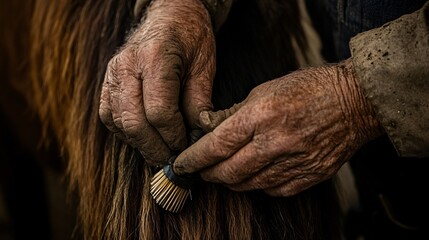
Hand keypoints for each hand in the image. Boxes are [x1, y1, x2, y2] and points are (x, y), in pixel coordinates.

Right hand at [99, 0, 214, 165]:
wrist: (169, 15)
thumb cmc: (191, 38)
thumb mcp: (205, 66)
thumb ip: (200, 102)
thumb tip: (196, 137)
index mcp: (156, 57)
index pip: (159, 111)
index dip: (173, 136)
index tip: (185, 147)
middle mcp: (128, 65)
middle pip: (134, 122)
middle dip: (155, 148)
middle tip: (172, 160)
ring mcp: (113, 73)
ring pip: (119, 123)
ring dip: (140, 144)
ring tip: (160, 152)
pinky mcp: (107, 81)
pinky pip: (108, 116)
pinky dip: (125, 133)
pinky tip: (143, 138)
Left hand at [174, 59, 382, 195]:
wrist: (355, 101)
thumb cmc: (310, 88)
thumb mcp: (266, 89)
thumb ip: (233, 112)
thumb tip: (207, 126)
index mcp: (262, 115)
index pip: (217, 145)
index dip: (194, 158)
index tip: (182, 164)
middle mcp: (276, 142)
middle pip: (229, 172)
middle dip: (209, 174)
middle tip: (202, 170)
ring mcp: (295, 163)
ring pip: (249, 185)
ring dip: (231, 181)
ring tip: (225, 171)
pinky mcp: (309, 176)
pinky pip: (274, 190)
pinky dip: (259, 185)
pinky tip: (256, 174)